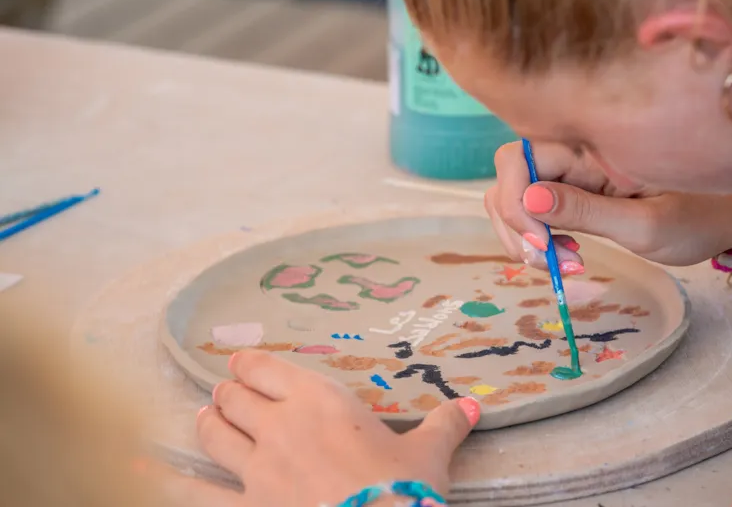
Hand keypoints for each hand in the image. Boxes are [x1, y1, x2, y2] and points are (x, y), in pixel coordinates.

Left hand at [168, 350, 479, 505]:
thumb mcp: (428, 456)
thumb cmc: (403, 492)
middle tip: (230, 391)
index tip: (245, 364)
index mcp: (320, 401)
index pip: (268, 368)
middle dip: (229, 391)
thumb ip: (444, 425)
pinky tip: (136, 468)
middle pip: (235, 395)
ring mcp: (256, 469)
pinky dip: (164, 480)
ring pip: (214, 432)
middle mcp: (280, 426)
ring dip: (208, 421)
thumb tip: (471, 406)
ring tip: (208, 417)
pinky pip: (193, 492)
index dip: (251, 364)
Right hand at [485, 141, 731, 268]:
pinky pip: (537, 210)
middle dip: (518, 223)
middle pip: (510, 176)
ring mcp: (574, 174)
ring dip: (525, 235)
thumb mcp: (646, 224)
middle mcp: (575, 154)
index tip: (542, 245)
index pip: (519, 158)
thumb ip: (586, 212)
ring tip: (564, 265)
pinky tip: (568, 256)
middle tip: (553, 263)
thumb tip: (529, 198)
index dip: (516, 202)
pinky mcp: (578, 194)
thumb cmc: (702, 216)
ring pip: (517, 195)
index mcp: (592, 147)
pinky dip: (539, 238)